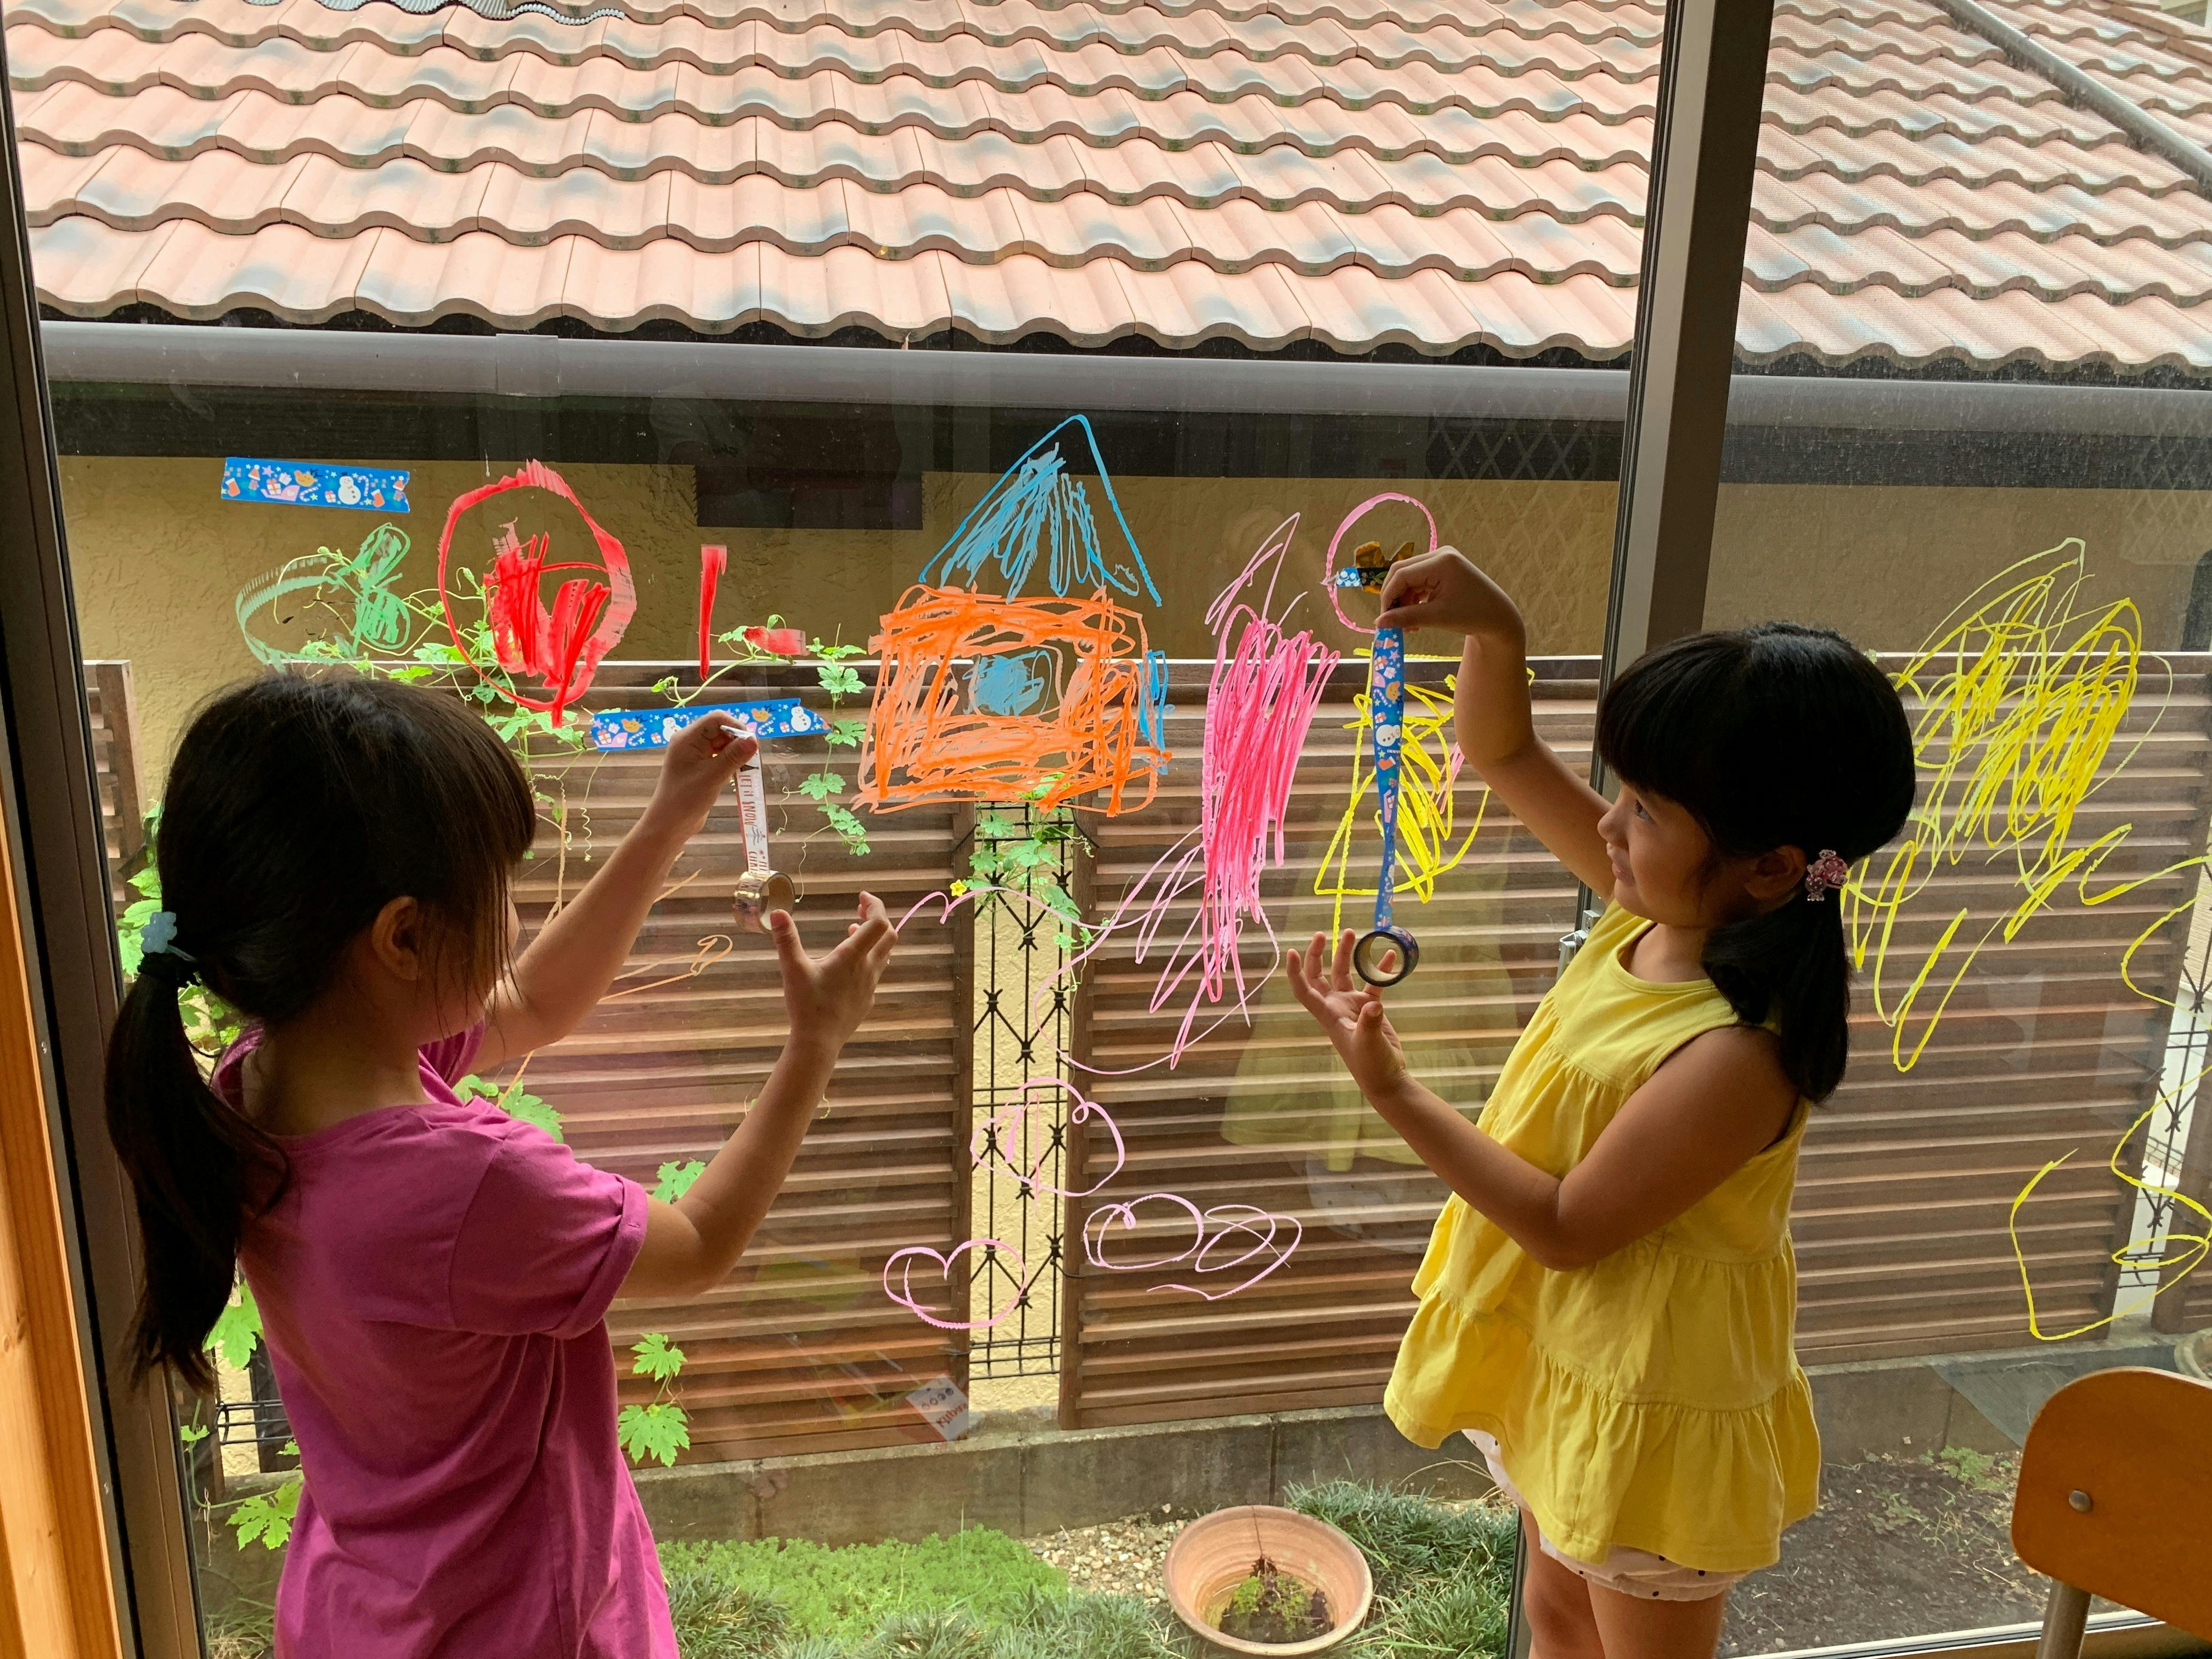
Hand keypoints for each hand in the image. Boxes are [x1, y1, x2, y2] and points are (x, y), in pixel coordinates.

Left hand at [640, 715, 758, 844]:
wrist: (670, 824)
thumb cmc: (686, 799)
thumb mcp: (713, 776)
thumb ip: (733, 756)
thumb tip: (754, 740)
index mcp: (687, 738)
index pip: (716, 719)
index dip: (736, 727)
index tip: (750, 745)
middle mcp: (690, 742)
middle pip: (721, 730)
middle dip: (738, 741)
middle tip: (750, 760)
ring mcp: (695, 754)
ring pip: (722, 744)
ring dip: (736, 753)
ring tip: (745, 768)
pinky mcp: (700, 766)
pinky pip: (720, 756)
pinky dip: (731, 762)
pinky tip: (737, 774)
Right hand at [771, 893, 895, 1056]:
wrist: (819, 1042)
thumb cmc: (806, 1005)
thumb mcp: (793, 969)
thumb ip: (786, 939)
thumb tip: (778, 913)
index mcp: (852, 957)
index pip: (878, 922)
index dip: (875, 905)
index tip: (862, 897)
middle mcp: (868, 969)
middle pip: (888, 935)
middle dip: (877, 918)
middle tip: (860, 909)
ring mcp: (870, 986)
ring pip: (883, 955)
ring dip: (872, 939)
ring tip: (853, 931)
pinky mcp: (866, 1000)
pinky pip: (875, 974)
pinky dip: (868, 960)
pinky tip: (850, 965)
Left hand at [1285, 930, 1410, 1099]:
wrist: (1387, 1078)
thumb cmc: (1371, 1065)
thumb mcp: (1369, 1044)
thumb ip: (1370, 1023)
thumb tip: (1373, 1007)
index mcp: (1328, 1014)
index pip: (1304, 989)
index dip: (1295, 972)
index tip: (1291, 951)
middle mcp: (1336, 1007)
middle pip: (1320, 975)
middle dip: (1319, 954)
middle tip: (1324, 934)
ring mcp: (1353, 1006)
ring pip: (1345, 973)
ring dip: (1348, 954)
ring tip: (1353, 933)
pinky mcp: (1370, 1008)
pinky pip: (1372, 983)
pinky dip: (1379, 969)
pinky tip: (1389, 956)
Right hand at [1376, 546, 1524, 645]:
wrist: (1498, 617)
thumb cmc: (1472, 616)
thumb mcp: (1437, 617)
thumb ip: (1406, 618)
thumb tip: (1378, 623)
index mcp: (1441, 562)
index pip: (1402, 575)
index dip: (1388, 597)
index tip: (1383, 620)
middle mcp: (1440, 554)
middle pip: (1402, 572)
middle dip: (1394, 598)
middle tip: (1392, 622)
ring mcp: (1442, 559)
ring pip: (1409, 578)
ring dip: (1403, 601)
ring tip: (1408, 626)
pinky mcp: (1443, 568)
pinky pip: (1419, 580)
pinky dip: (1413, 598)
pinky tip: (1416, 617)